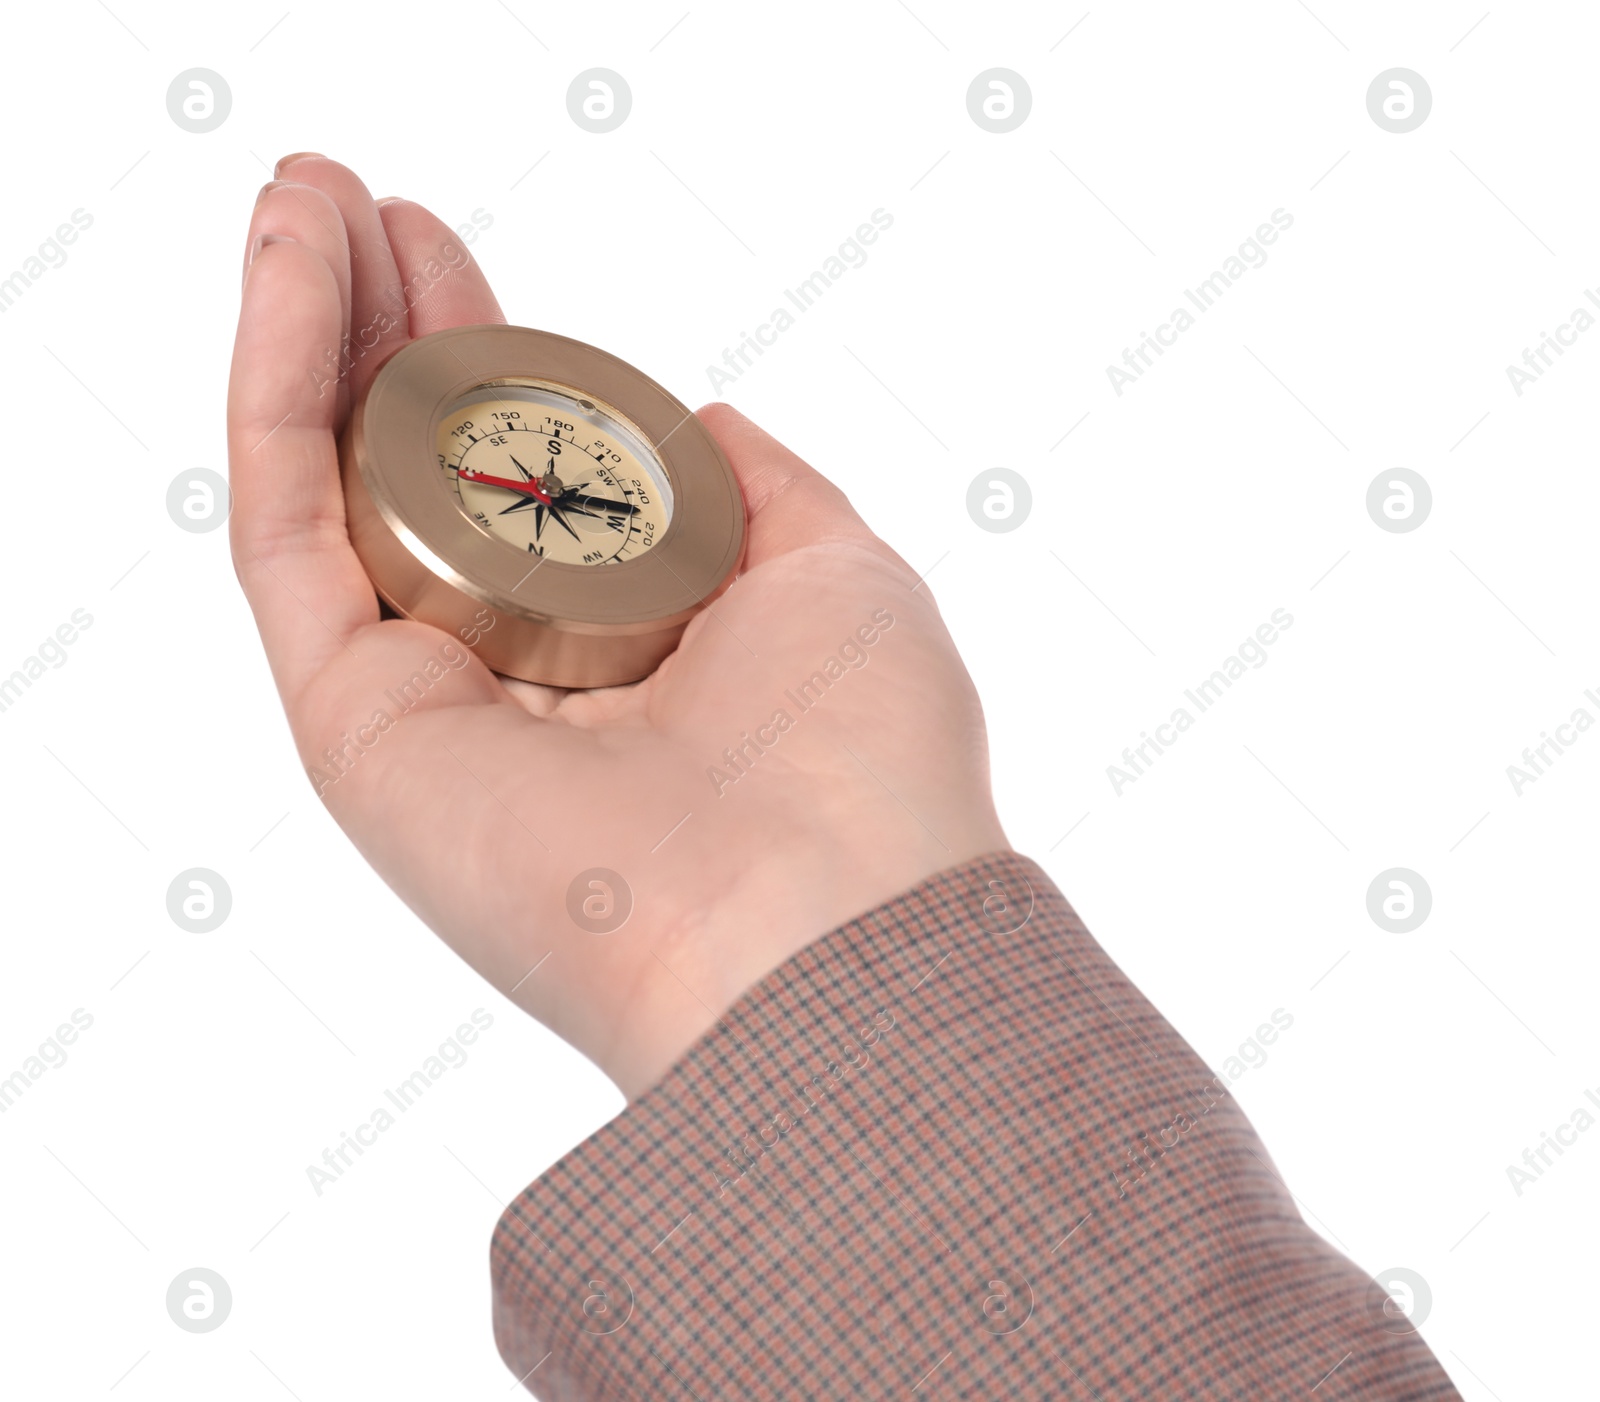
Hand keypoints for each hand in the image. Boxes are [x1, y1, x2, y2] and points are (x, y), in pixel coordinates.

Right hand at [228, 156, 1008, 1097]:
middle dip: (382, 325)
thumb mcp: (838, 577)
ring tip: (300, 195)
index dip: (476, 349)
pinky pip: (290, 528)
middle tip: (350, 198)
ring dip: (308, 330)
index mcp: (622, 641)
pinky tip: (291, 268)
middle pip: (415, 469)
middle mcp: (516, 670)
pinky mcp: (354, 722)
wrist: (822, 927)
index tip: (442, 247)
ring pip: (336, 485)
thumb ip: (761, 493)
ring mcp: (427, 697)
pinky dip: (277, 391)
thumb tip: (702, 413)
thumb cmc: (867, 762)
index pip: (520, 471)